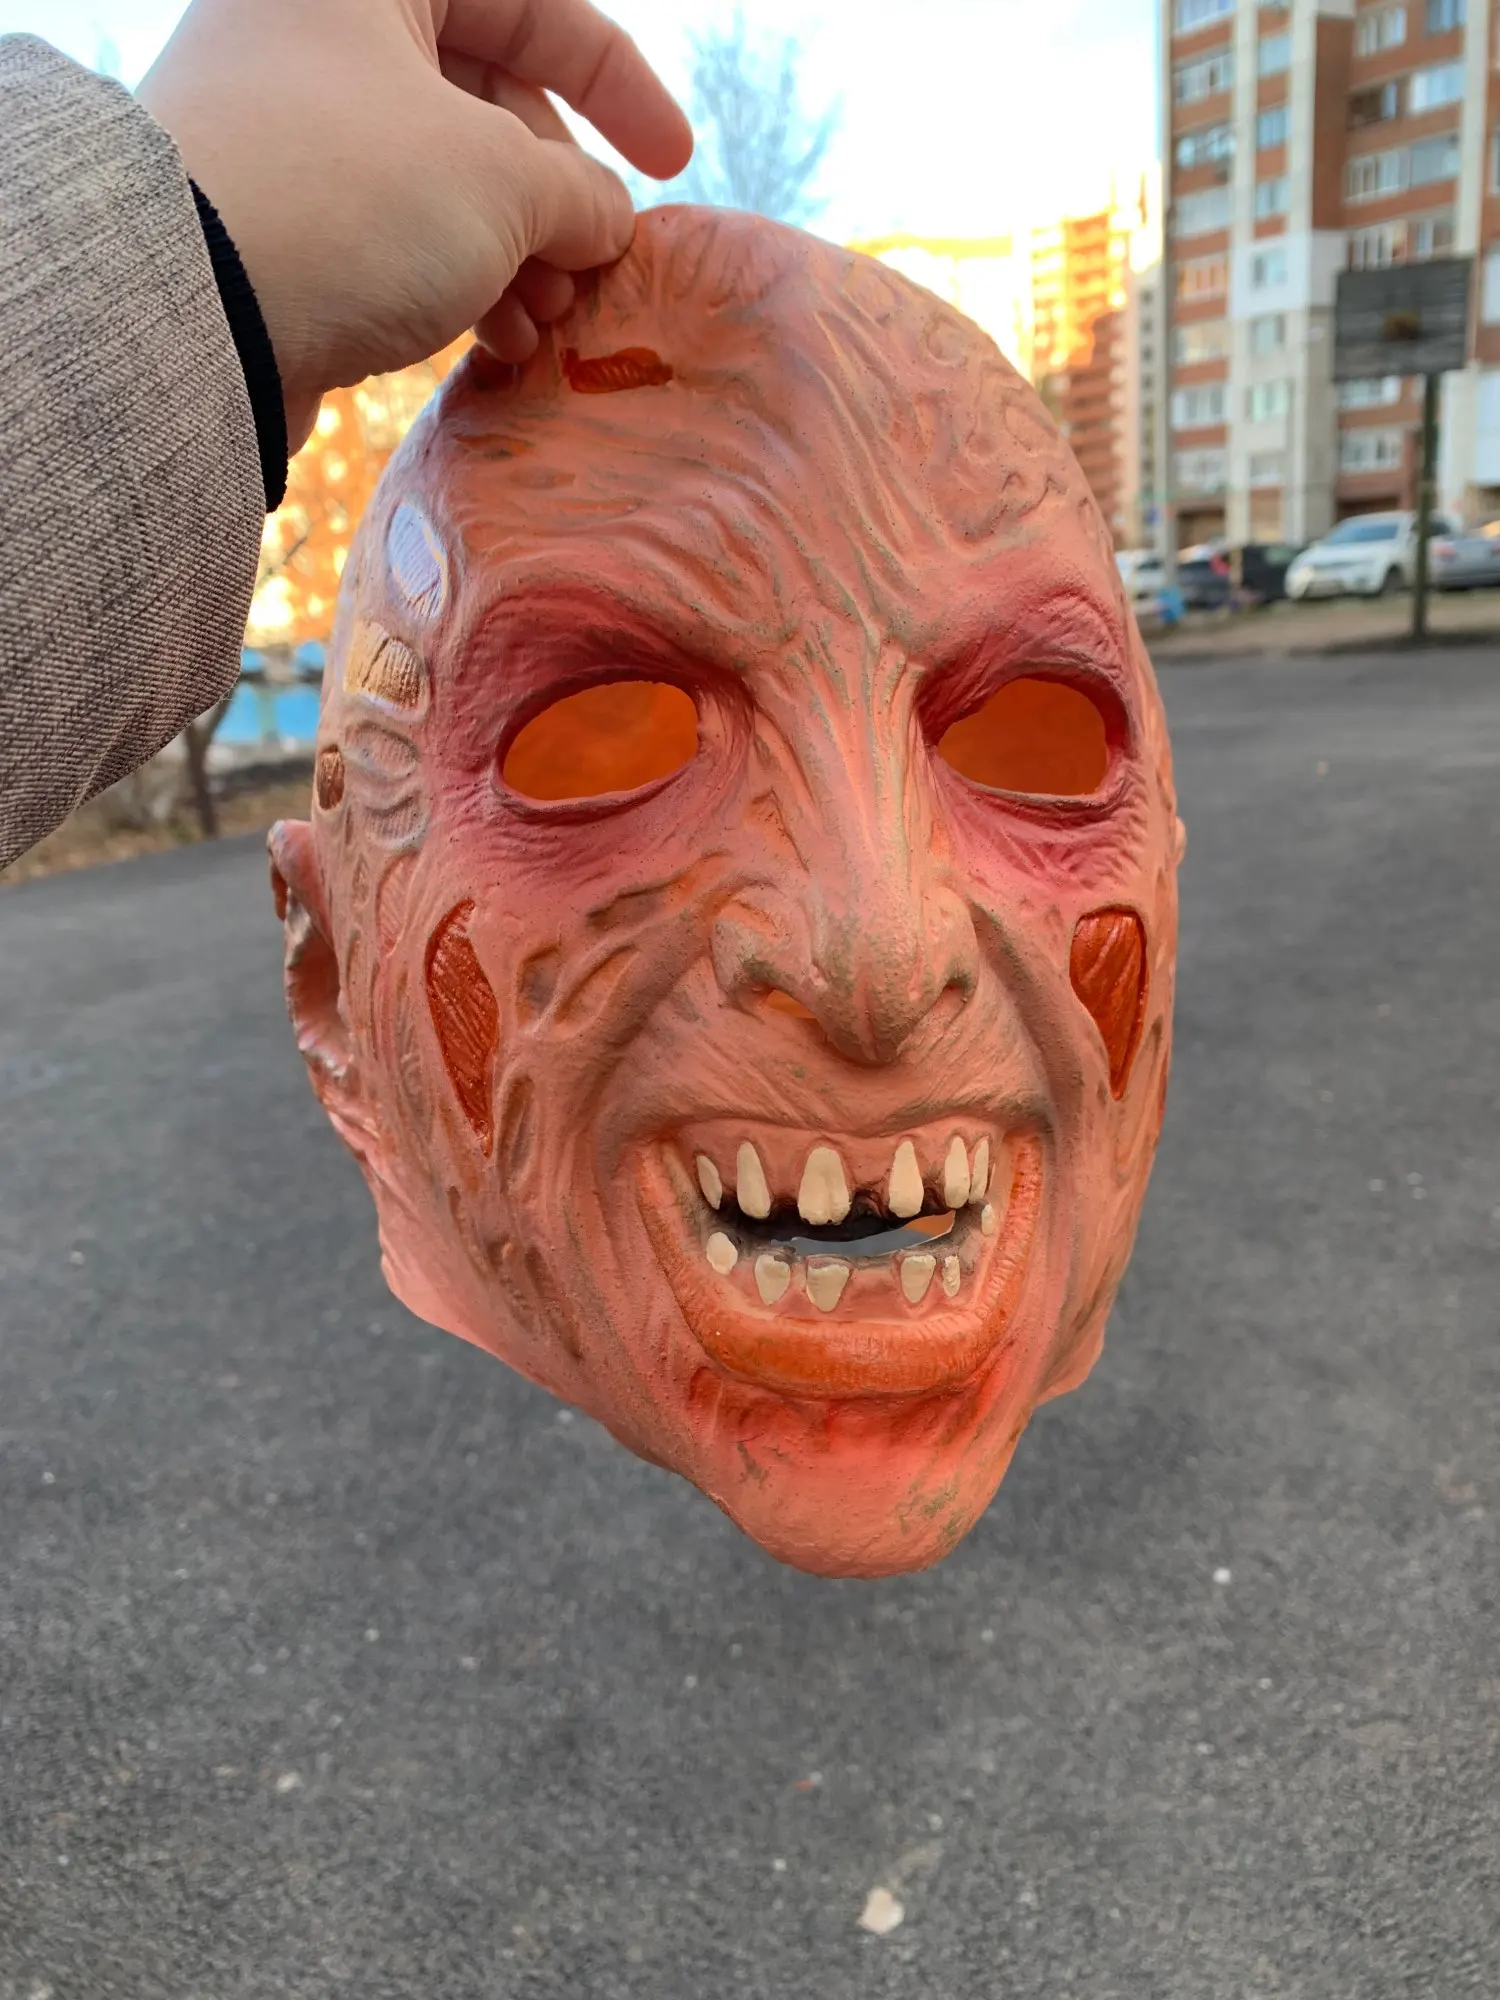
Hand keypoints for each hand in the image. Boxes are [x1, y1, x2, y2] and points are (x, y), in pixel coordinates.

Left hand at [138, 0, 692, 450]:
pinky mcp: (280, 216)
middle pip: (486, 98)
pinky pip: (396, 232)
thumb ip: (578, 190)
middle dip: (556, 197)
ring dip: (518, 256)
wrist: (191, 311)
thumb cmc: (353, 201)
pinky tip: (499, 345)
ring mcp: (294, 126)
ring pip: (445, 176)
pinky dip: (459, 283)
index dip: (616, 80)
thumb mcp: (500, 180)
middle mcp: (321, 30)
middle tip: (590, 270)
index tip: (673, 162)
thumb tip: (606, 218)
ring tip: (547, 324)